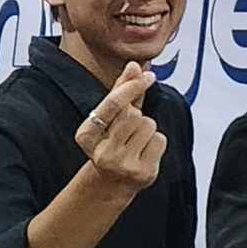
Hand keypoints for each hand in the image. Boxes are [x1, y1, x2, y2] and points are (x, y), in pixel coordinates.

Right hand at [76, 60, 165, 193]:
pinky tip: (144, 152)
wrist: (113, 182)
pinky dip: (156, 141)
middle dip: (136, 115)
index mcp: (86, 136)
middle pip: (133, 114)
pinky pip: (160, 140)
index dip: (131, 86)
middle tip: (129, 129)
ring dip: (147, 128)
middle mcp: (102, 153)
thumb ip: (121, 91)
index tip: (147, 75)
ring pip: (149, 125)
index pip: (113, 104)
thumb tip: (135, 65)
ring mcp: (124, 165)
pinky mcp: (144, 173)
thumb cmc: (111, 142)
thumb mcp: (110, 118)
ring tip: (135, 142)